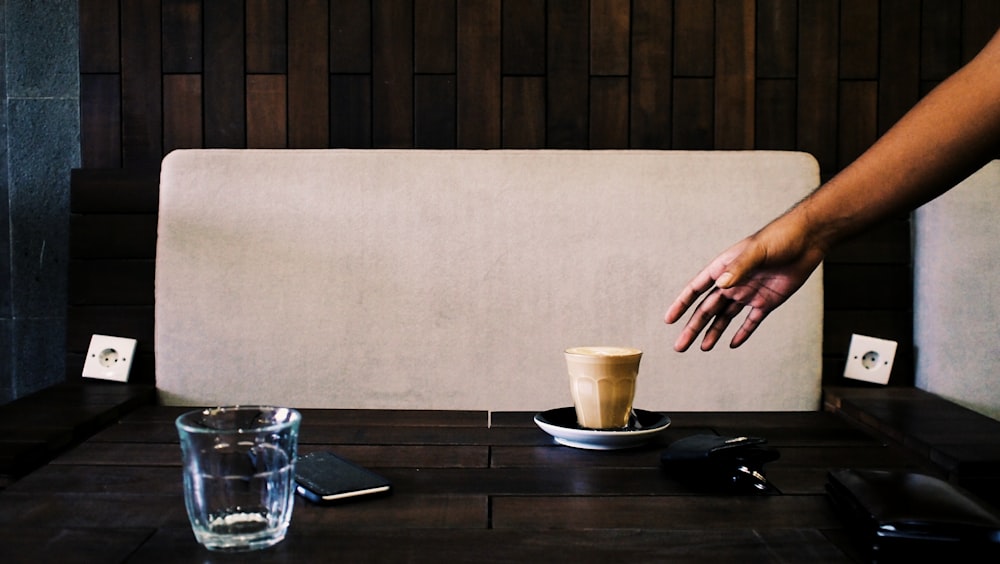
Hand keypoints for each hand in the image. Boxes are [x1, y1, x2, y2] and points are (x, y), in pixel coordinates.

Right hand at [664, 221, 824, 350]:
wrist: (807, 240)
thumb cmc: (779, 238)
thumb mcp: (757, 251)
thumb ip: (739, 268)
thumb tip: (721, 285)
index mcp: (724, 268)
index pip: (696, 289)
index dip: (682, 304)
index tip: (669, 319)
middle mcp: (732, 282)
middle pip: (707, 309)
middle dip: (693, 327)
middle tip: (680, 346)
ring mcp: (748, 293)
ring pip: (725, 317)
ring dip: (713, 332)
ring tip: (703, 348)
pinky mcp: (766, 301)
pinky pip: (751, 321)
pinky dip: (742, 333)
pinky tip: (732, 344)